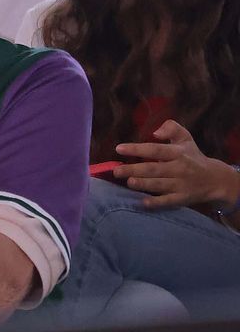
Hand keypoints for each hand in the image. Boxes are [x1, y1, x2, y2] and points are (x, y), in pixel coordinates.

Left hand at [114, 120, 239, 209]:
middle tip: (116, 171)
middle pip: (154, 169)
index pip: (156, 150)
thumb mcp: (185, 138)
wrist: (216, 179)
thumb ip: (172, 128)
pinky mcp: (183, 198)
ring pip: (159, 185)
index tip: (119, 149)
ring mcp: (181, 185)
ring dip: (142, 184)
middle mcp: (179, 169)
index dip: (137, 149)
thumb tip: (155, 132)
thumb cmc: (193, 156)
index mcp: (178, 153)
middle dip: (133, 170)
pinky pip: (168, 201)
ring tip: (128, 182)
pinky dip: (156, 203)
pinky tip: (142, 202)